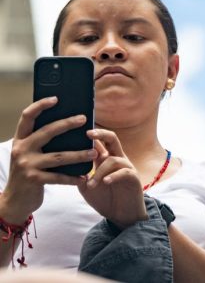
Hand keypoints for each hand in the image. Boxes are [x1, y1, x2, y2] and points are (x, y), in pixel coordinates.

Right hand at [0, 97, 94, 223]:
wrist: (15, 200)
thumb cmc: (28, 173)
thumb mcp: (30, 155)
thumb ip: (42, 142)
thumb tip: (69, 124)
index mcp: (20, 140)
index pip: (27, 117)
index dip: (40, 106)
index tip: (56, 98)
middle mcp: (21, 150)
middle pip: (47, 132)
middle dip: (67, 124)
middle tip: (84, 119)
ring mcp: (26, 165)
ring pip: (59, 156)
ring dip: (79, 154)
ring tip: (94, 152)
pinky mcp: (34, 180)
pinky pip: (59, 177)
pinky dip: (74, 178)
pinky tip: (85, 177)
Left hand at [77, 129, 147, 228]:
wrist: (122, 215)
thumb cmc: (105, 199)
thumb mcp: (87, 188)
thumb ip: (79, 176)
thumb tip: (67, 166)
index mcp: (106, 159)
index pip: (99, 142)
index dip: (91, 134)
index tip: (77, 129)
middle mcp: (117, 159)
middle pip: (112, 138)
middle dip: (101, 134)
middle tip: (88, 133)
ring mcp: (126, 167)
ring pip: (113, 159)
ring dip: (100, 172)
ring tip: (91, 185)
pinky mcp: (133, 178)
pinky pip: (124, 172)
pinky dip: (113, 176)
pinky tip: (105, 182)